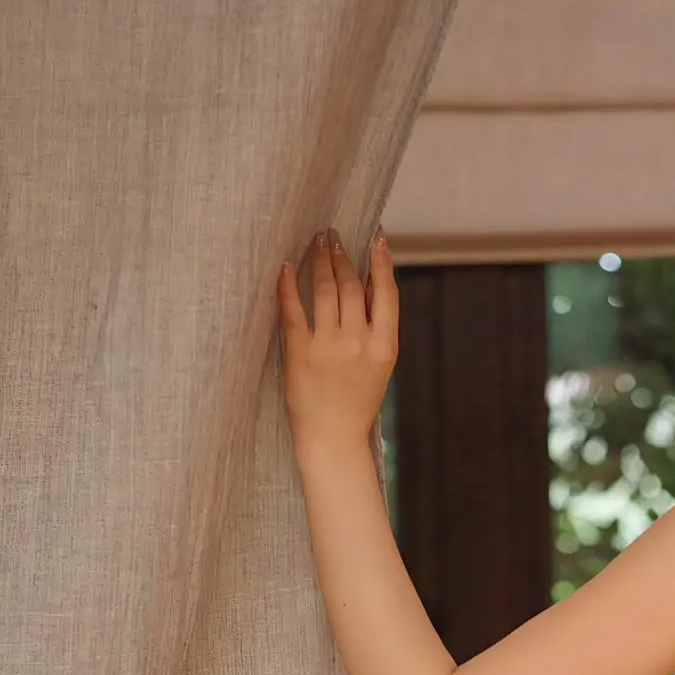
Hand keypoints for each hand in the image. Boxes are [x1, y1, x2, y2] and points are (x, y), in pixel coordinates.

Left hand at [278, 227, 396, 450]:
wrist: (333, 438)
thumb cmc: (357, 403)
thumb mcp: (381, 367)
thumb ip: (377, 329)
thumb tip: (367, 286)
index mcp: (384, 346)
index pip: (385, 293)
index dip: (381, 261)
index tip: (376, 237)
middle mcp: (358, 341)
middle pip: (351, 285)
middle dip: (342, 255)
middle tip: (333, 236)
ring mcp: (328, 345)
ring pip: (325, 290)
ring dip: (320, 261)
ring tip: (317, 243)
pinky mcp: (299, 350)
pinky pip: (293, 308)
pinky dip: (290, 283)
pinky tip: (288, 266)